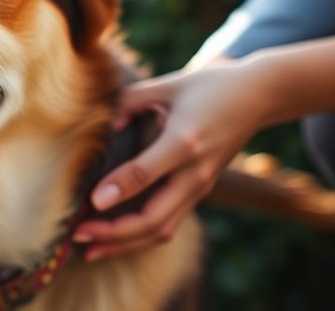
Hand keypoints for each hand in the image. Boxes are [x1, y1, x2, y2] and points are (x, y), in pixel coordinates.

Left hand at [73, 62, 274, 259]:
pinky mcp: (199, 192)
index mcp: (184, 141)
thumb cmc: (208, 86)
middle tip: (77, 234)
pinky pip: (169, 224)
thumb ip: (129, 102)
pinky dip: (140, 237)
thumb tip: (103, 127)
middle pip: (154, 219)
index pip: (146, 173)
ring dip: (124, 244)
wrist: (258, 97)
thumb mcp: (167, 85)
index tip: (91, 202)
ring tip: (90, 250)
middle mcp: (195, 172)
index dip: (118, 189)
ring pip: (162, 230)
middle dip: (114, 233)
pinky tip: (115, 240)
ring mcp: (200, 187)